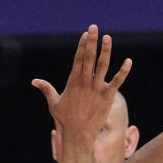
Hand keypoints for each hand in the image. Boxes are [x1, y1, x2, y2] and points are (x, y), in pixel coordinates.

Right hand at [31, 24, 131, 139]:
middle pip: (89, 57)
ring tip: (107, 37)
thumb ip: (46, 89)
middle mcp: (85, 82)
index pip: (78, 58)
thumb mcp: (54, 102)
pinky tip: (128, 61)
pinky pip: (117, 81)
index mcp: (73, 81)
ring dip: (105, 51)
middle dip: (92, 41)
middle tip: (95, 27)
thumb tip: (34, 81)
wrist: (78, 135)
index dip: (82, 45)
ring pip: (102, 65)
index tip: (86, 34)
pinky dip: (123, 71)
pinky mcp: (108, 97)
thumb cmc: (65, 120)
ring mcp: (97, 88)